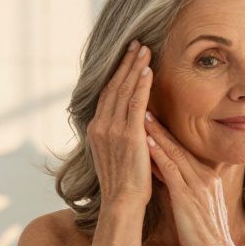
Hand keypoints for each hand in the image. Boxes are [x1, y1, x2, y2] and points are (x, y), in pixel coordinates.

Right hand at [87, 41, 154, 209]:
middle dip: (125, 63)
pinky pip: (134, 103)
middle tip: (136, 43)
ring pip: (123, 90)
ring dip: (134, 67)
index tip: (126, 57)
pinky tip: (147, 70)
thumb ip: (120, 136)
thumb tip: (131, 124)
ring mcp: (112, 130)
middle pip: (113, 86)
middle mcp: (100, 126)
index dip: (117, 74)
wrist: (122, 202)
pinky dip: (140, 85)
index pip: (107, 94)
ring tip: (144, 49)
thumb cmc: (125, 183)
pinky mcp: (128, 135)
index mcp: (97, 129)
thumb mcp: (116, 155)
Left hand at [144, 115, 234, 245]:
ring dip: (157, 134)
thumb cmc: (204, 233)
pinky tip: (146, 143)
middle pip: (180, 146)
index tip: (152, 118)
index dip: (168, 133)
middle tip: (145, 107)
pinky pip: (172, 170)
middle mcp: (205, 176)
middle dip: (161, 126)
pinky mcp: (189, 196)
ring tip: (142, 116)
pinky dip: (159, 155)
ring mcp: (199, 185)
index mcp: (208, 177)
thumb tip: (164, 172)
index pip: (185, 150)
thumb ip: (181, 185)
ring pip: (175, 153)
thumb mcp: (195, 204)